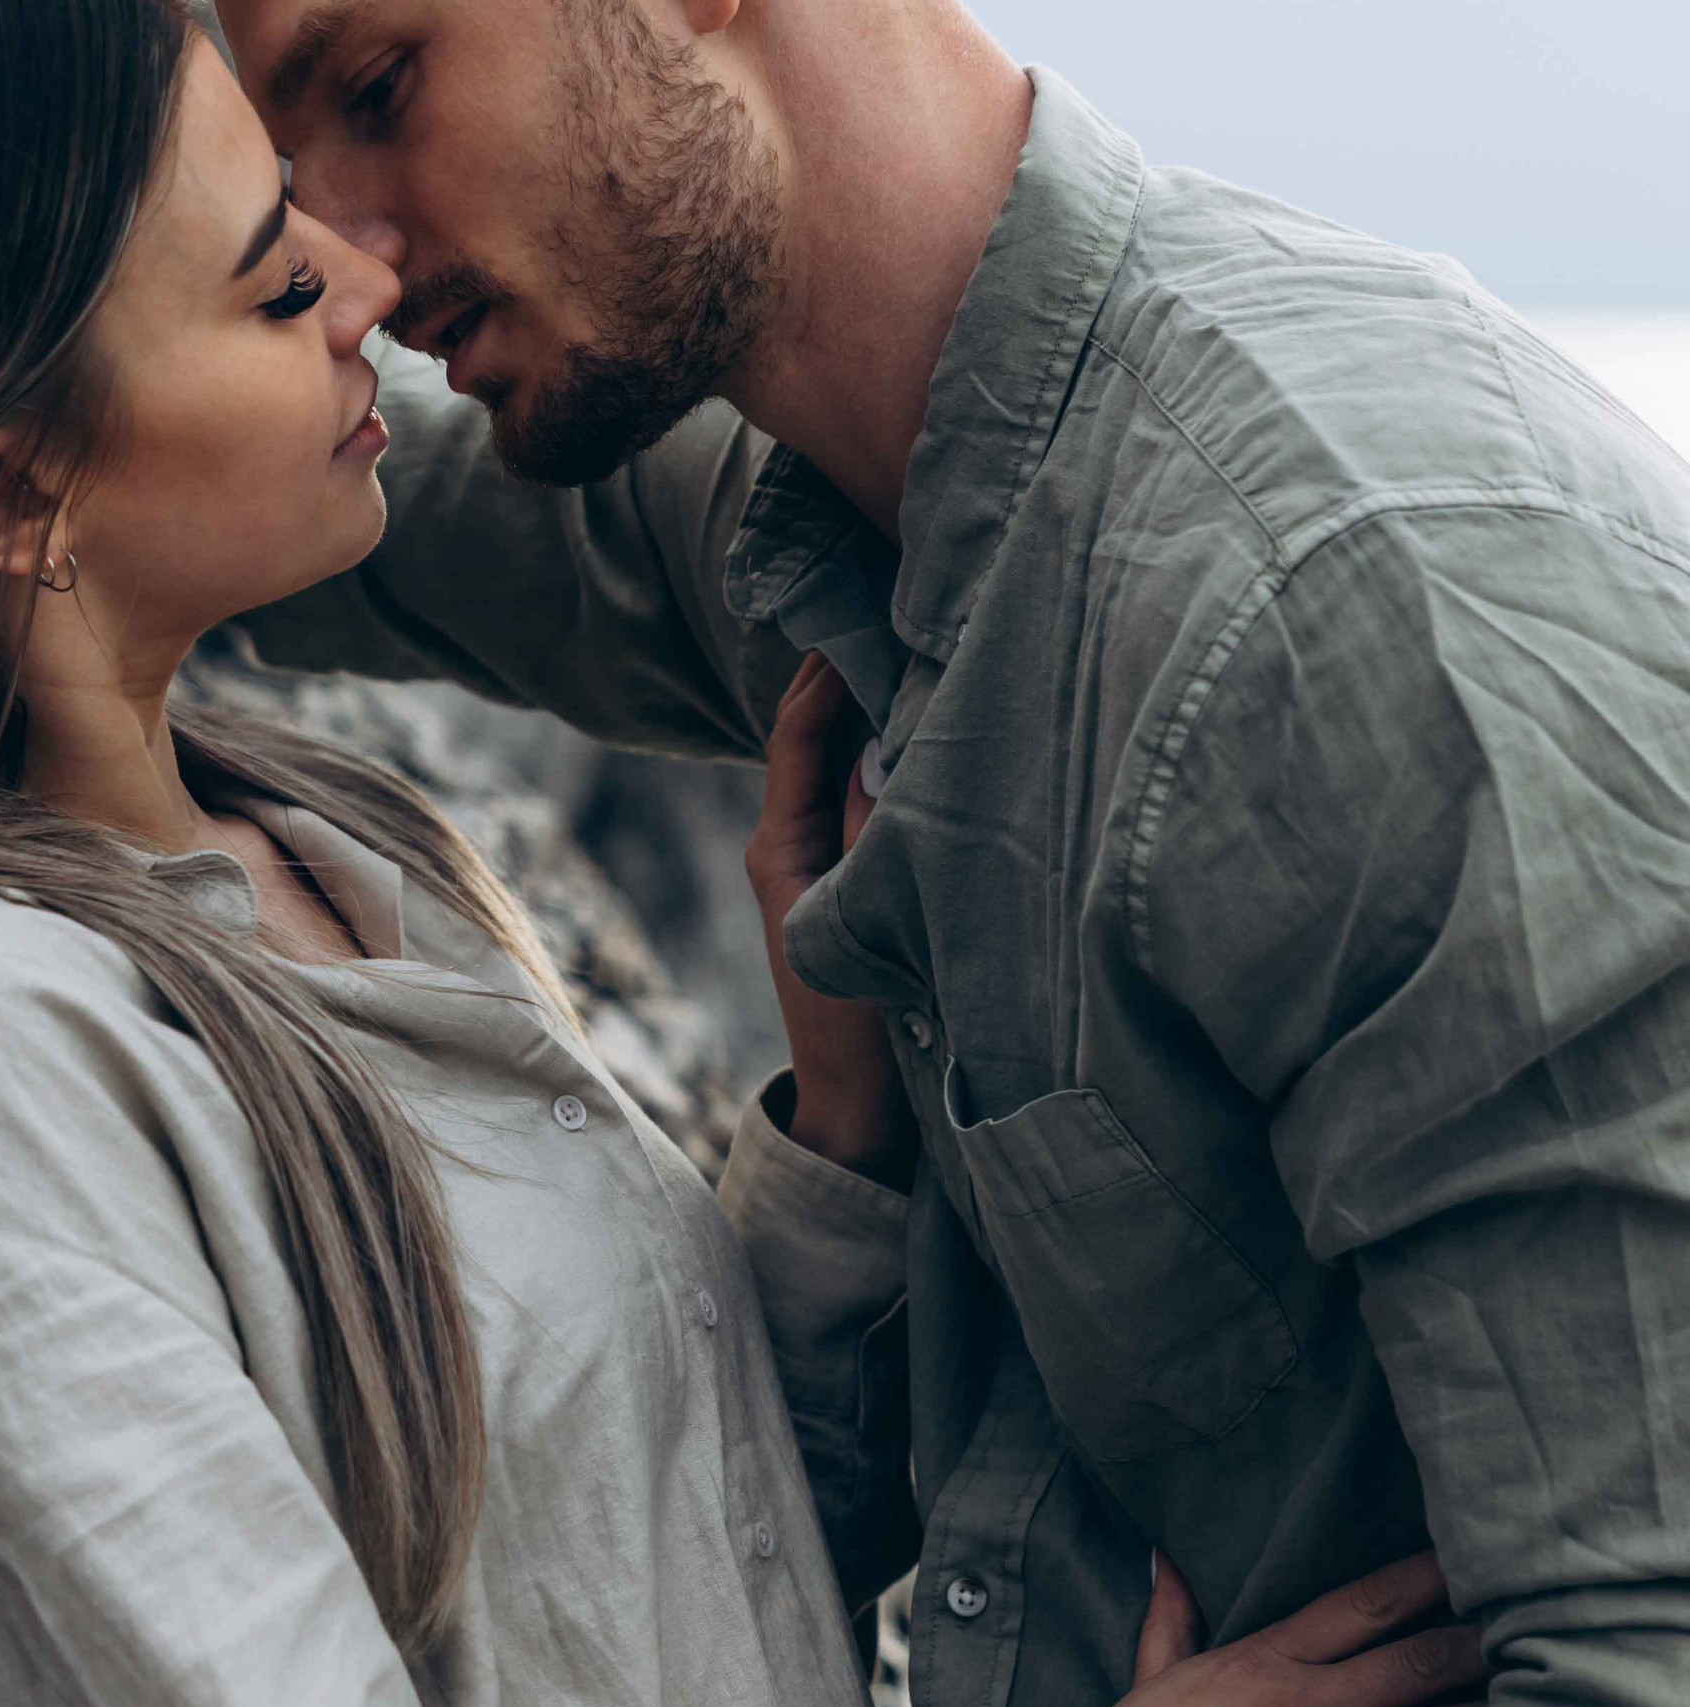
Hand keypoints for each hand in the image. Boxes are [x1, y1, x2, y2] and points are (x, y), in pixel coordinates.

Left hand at [744, 656, 911, 1184]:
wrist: (863, 1112)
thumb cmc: (865, 1028)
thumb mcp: (866, 920)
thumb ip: (874, 829)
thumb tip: (884, 740)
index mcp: (777, 843)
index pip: (794, 729)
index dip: (826, 667)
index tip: (865, 606)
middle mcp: (785, 837)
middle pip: (808, 728)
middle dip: (842, 664)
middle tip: (888, 593)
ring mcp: (814, 852)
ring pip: (839, 751)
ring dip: (870, 699)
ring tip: (914, 633)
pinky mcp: (847, 867)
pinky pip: (862, 783)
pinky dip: (888, 742)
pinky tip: (929, 711)